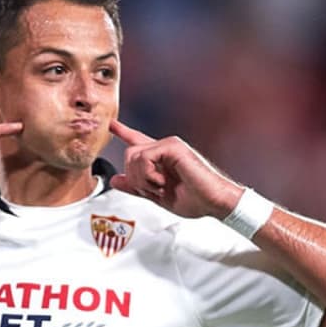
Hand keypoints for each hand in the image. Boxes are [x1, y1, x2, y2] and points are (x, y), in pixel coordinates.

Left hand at [109, 121, 242, 218]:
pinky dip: (149, 175)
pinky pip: (145, 157)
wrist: (214, 202)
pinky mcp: (173, 147)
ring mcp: (169, 146)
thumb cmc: (194, 199)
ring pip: (134, 156)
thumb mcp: (157, 196)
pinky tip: (163, 182)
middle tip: (153, 190)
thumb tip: (116, 180)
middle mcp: (164, 149)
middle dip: (135, 178)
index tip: (111, 124)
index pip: (138, 142)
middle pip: (129, 154)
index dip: (123, 132)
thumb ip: (136, 187)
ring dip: (143, 179)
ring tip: (161, 186)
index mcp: (161, 159)